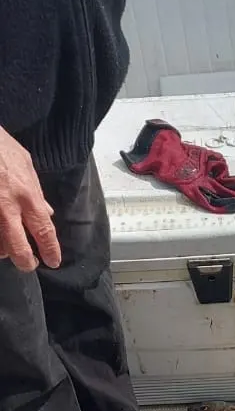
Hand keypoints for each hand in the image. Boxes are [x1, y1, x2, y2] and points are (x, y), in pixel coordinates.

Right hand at [0, 129, 60, 271]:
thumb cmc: (0, 145)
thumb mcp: (25, 162)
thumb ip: (36, 191)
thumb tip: (48, 212)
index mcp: (26, 194)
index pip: (44, 230)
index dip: (50, 250)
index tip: (53, 261)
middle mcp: (8, 206)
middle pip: (18, 247)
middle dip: (25, 262)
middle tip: (29, 265)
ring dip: (4, 250)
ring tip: (8, 248)